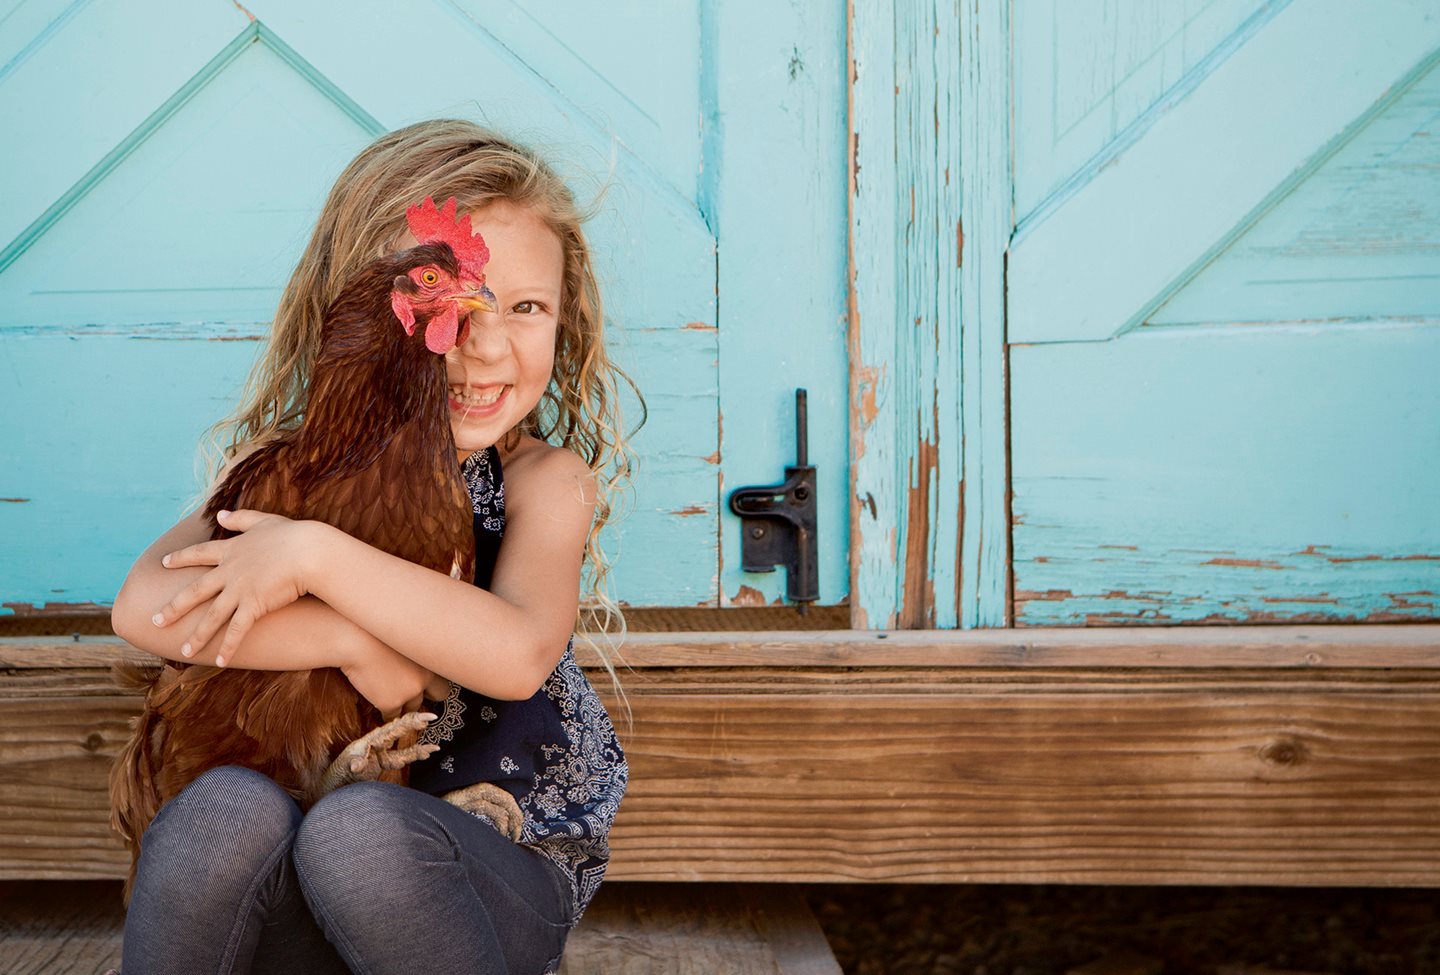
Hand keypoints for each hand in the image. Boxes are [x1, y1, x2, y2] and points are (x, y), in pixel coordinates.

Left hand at [150, 509, 320, 667]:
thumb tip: (220, 514)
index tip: (163, 563)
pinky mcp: (254, 605)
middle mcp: (229, 571)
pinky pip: (237, 630)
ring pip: (212, 617)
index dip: (180, 558)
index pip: (199, 554)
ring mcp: (239, 589)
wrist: (309, 551)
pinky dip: (228, 647)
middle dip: (174, 608)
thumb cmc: (294, 535)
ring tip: (184, 652)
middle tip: (156, 621)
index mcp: (232, 549)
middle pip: (195, 591)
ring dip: (197, 636)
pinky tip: (219, 662)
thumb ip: (241, 518)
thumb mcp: (265, 521)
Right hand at [342, 635, 439, 718]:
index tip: (427, 683)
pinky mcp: (391, 703)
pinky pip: (392, 716)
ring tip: (390, 696)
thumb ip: (414, 655)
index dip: (435, 681)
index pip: (446, 675)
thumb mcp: (404, 641)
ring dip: (404, 704)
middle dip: (428, 695)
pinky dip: (386, 712)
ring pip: (413, 707)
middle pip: (438, 695)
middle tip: (413, 693)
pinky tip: (378, 702)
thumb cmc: (373, 633)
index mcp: (431, 660)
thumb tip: (414, 667)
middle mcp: (425, 678)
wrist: (355, 640)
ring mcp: (410, 692)